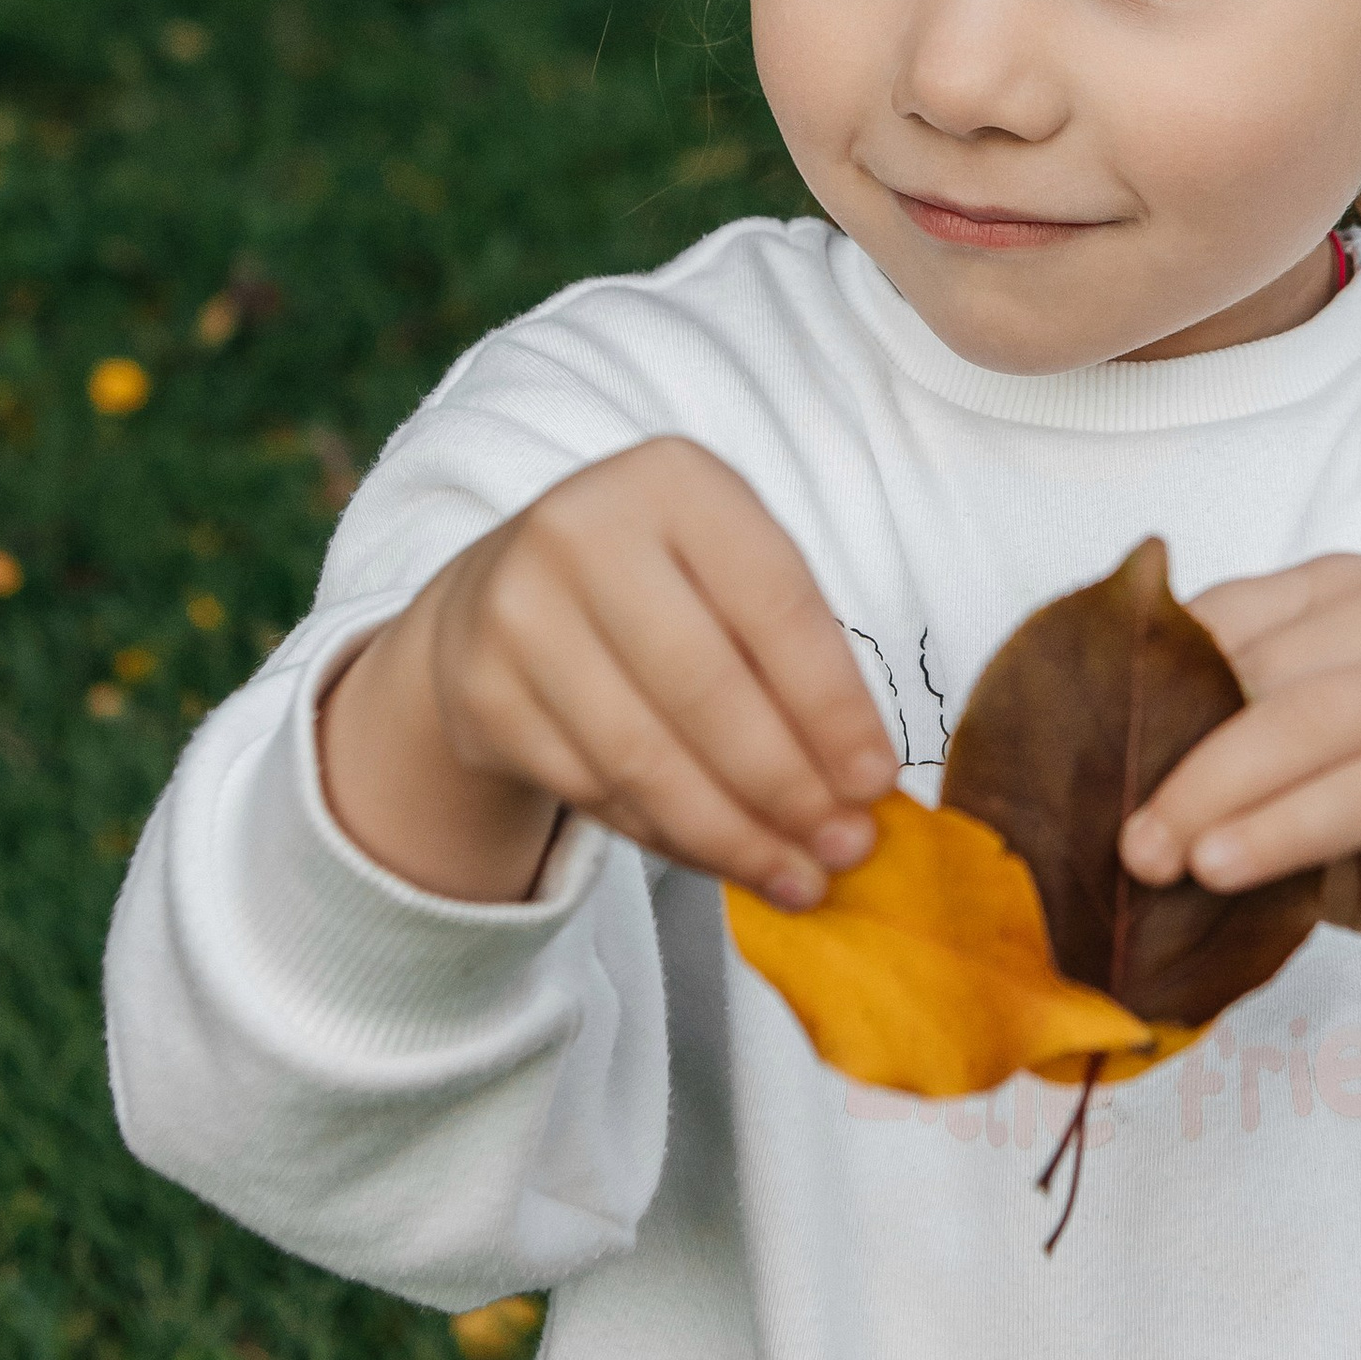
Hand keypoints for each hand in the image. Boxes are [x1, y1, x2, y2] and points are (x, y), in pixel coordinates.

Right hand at [317, 439, 901, 906]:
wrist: (500, 593)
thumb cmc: (658, 586)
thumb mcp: (727, 574)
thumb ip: (793, 660)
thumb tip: (859, 791)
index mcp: (674, 482)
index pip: (773, 604)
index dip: (831, 705)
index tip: (876, 783)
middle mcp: (583, 533)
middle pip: (704, 687)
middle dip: (786, 785)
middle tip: (844, 848)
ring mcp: (519, 613)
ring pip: (644, 757)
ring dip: (732, 835)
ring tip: (798, 878)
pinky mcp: (484, 694)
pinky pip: (596, 791)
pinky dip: (671, 838)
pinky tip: (721, 856)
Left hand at [1114, 555, 1360, 1041]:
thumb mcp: (1281, 754)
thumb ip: (1209, 728)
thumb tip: (1075, 753)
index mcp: (1343, 586)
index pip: (1220, 620)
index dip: (1138, 688)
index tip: (1073, 755)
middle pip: (1257, 672)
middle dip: (1170, 756)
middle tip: (1112, 834)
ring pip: (1301, 724)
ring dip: (1211, 794)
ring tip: (1150, 859)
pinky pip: (1352, 796)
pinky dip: (1276, 832)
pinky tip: (1219, 868)